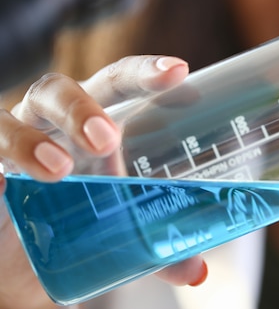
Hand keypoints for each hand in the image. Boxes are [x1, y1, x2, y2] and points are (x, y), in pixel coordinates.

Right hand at [0, 56, 207, 307]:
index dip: (145, 72)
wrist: (18, 255)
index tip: (179, 71)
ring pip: (10, 119)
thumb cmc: (76, 217)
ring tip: (59, 170)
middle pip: (59, 89)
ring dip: (31, 141)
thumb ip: (155, 245)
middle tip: (107, 139)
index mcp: (92, 123)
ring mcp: (10, 141)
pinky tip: (2, 183)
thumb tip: (196, 270)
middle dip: (81, 107)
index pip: (118, 84)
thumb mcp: (117, 226)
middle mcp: (49, 123)